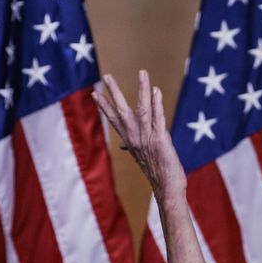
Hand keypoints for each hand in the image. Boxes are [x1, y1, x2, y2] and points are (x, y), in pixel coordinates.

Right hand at [91, 71, 185, 199]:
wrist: (167, 189)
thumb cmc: (157, 173)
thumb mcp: (143, 158)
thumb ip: (134, 147)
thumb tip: (124, 145)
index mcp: (130, 141)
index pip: (114, 120)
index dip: (104, 106)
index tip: (94, 93)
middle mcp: (135, 139)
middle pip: (121, 112)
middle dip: (114, 93)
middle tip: (106, 76)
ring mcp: (147, 139)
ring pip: (142, 110)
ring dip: (142, 90)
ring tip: (142, 73)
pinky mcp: (160, 141)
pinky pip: (158, 119)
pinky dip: (157, 104)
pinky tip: (156, 91)